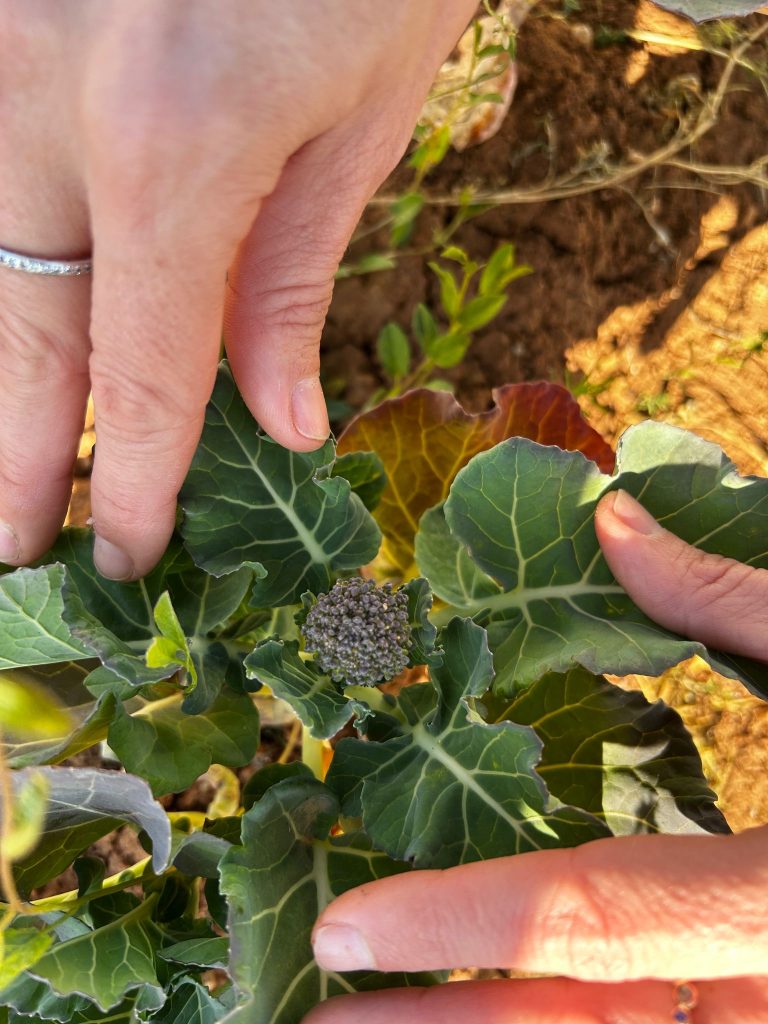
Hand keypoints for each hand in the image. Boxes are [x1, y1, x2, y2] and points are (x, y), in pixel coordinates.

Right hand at [0, 0, 476, 578]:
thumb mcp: (363, 111)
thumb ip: (290, 277)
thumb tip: (274, 420)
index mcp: (173, 137)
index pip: (138, 371)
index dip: (128, 481)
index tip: (125, 557)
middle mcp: (43, 92)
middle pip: (17, 333)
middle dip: (12, 461)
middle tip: (14, 555)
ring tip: (3, 475)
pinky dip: (2, 275)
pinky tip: (24, 329)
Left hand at [304, 490, 767, 1022]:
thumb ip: (723, 598)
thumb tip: (614, 521)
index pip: (590, 913)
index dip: (455, 923)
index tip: (339, 934)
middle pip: (579, 1022)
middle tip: (321, 1017)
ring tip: (373, 1020)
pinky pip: (655, 1015)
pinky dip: (573, 1009)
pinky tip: (502, 997)